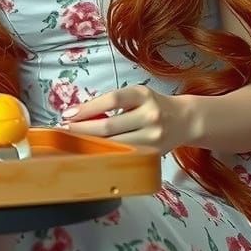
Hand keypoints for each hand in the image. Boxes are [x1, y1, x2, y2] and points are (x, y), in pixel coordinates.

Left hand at [61, 85, 195, 153]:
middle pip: (109, 126)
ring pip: (116, 144)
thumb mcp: (135, 95)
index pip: (111, 100)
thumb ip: (111, 102)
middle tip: (66, 129)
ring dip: (91, 143)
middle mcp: (150, 115)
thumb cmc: (153, 105)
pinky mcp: (153, 154)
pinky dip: (107, 154)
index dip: (87, 108)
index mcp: (143, 95)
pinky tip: (95, 151)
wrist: (184, 120)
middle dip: (82, 129)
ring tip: (76, 140)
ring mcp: (153, 137)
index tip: (68, 114)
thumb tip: (78, 113)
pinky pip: (125, 155)